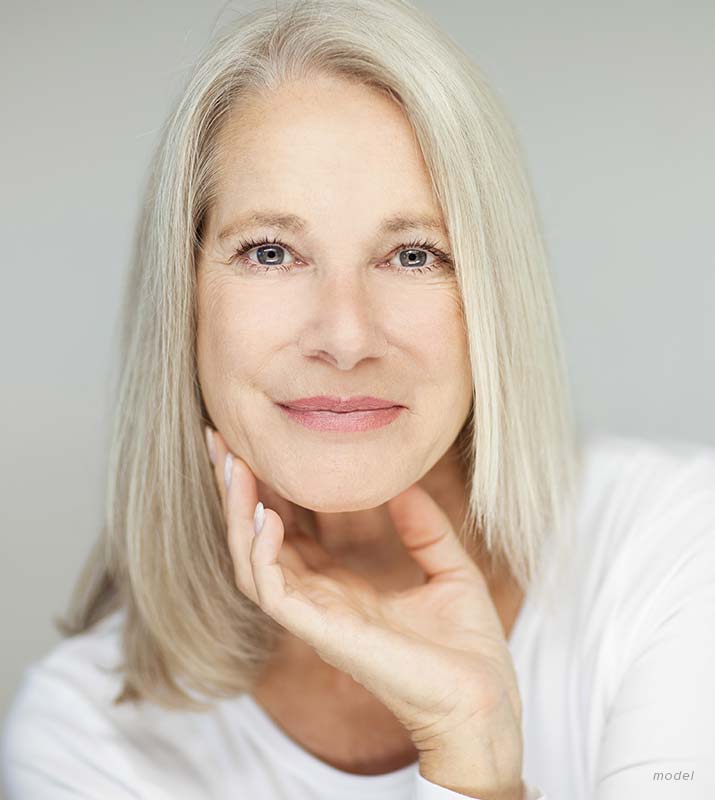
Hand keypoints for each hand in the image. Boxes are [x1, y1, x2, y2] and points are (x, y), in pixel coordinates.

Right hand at [207, 428, 522, 795]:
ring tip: (232, 465)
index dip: (269, 490)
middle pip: (257, 540)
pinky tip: (267, 514)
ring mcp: (315, 616)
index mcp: (342, 586)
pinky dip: (261, 551)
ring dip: (237, 513)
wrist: (484, 700)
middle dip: (235, 492)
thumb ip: (423, 527)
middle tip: (219, 440)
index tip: (257, 445)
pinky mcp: (321, 632)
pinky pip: (272, 590)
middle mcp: (318, 598)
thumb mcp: (449, 568)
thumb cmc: (467, 647)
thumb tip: (407, 483)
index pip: (288, 531)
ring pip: (251, 561)